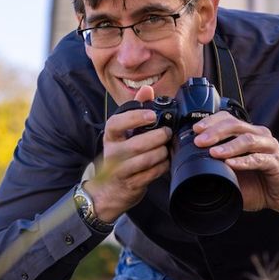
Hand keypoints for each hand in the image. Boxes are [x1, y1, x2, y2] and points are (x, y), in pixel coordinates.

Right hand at [85, 86, 171, 221]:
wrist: (111, 190)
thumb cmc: (121, 156)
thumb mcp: (123, 133)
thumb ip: (135, 109)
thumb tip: (147, 89)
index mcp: (111, 136)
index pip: (116, 123)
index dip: (134, 118)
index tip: (152, 115)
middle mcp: (113, 153)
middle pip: (135, 144)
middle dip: (156, 137)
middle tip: (167, 133)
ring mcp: (121, 170)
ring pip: (145, 160)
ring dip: (161, 152)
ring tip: (167, 147)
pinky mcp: (132, 184)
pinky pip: (151, 174)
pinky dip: (162, 166)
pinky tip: (166, 161)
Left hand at [191, 112, 278, 213]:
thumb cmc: (258, 182)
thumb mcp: (232, 172)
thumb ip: (217, 166)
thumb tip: (192, 168)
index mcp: (248, 133)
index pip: (228, 118)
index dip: (211, 121)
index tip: (195, 129)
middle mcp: (259, 136)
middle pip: (236, 125)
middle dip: (215, 131)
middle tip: (199, 141)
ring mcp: (269, 148)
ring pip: (247, 139)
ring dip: (228, 145)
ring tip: (213, 152)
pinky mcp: (276, 164)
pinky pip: (259, 159)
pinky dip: (244, 161)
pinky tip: (231, 164)